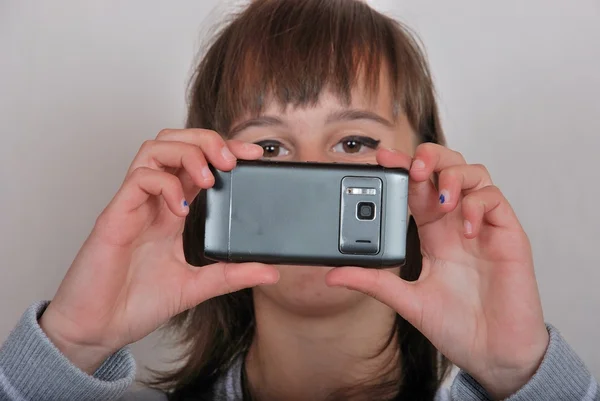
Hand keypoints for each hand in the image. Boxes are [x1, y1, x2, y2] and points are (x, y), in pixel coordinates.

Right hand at [39, 129, 278, 373]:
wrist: (101, 328)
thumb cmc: (139, 303)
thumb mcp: (198, 286)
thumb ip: (233, 274)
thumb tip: (272, 272)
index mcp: (174, 211)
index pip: (200, 163)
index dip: (226, 150)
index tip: (255, 156)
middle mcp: (155, 201)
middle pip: (176, 142)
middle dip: (207, 140)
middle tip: (232, 160)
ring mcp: (135, 205)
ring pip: (155, 149)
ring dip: (187, 153)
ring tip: (208, 178)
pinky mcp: (116, 215)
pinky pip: (139, 178)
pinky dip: (166, 183)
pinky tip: (181, 208)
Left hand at [326, 144, 548, 398]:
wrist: (493, 354)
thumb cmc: (457, 326)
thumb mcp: (407, 301)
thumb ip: (373, 283)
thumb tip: (332, 275)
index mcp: (432, 234)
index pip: (416, 188)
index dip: (400, 168)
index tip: (380, 158)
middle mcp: (456, 223)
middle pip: (446, 168)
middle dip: (429, 157)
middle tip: (412, 168)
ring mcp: (482, 226)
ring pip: (474, 174)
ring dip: (453, 177)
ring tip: (440, 200)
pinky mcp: (508, 235)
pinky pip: (494, 200)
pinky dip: (477, 204)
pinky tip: (464, 227)